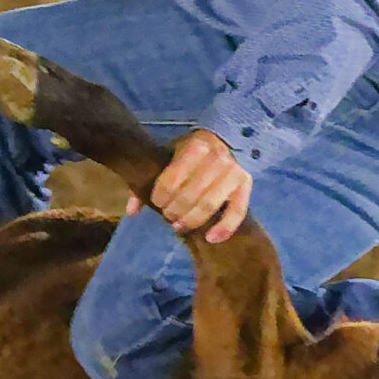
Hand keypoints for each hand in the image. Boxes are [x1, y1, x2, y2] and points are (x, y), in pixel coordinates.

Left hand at [128, 130, 252, 242]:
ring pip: (209, 205)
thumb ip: (149, 177)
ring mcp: (234, 173)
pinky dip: (224, 228)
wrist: (228, 140)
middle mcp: (217, 158)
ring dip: (191, 220)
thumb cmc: (192, 151)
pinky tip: (210, 238)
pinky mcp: (246, 186)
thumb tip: (132, 210)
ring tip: (180, 225)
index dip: (160, 196)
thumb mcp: (170, 154)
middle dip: (174, 210)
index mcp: (195, 147)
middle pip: (189, 195)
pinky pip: (237, 212)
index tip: (157, 202)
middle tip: (168, 216)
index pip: (171, 180)